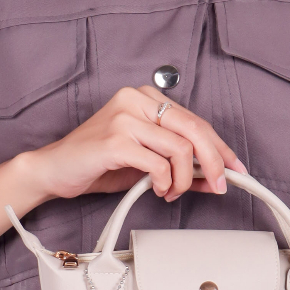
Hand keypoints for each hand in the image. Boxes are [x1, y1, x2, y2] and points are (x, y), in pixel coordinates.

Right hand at [0, 86, 244, 263]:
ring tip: (172, 192)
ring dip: (185, 180)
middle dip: (214, 162)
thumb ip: (178, 163)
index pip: (196, 120)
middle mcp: (136, 100)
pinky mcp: (115, 140)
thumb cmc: (96, 163)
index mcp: (145, 97)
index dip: (220, 147)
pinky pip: (159, 164)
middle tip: (220, 185)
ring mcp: (125, 118)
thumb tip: (213, 177)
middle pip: (194, 129)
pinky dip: (165, 182)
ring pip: (180, 149)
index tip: (236, 168)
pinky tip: (158, 190)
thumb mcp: (145, 162)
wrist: (53, 170)